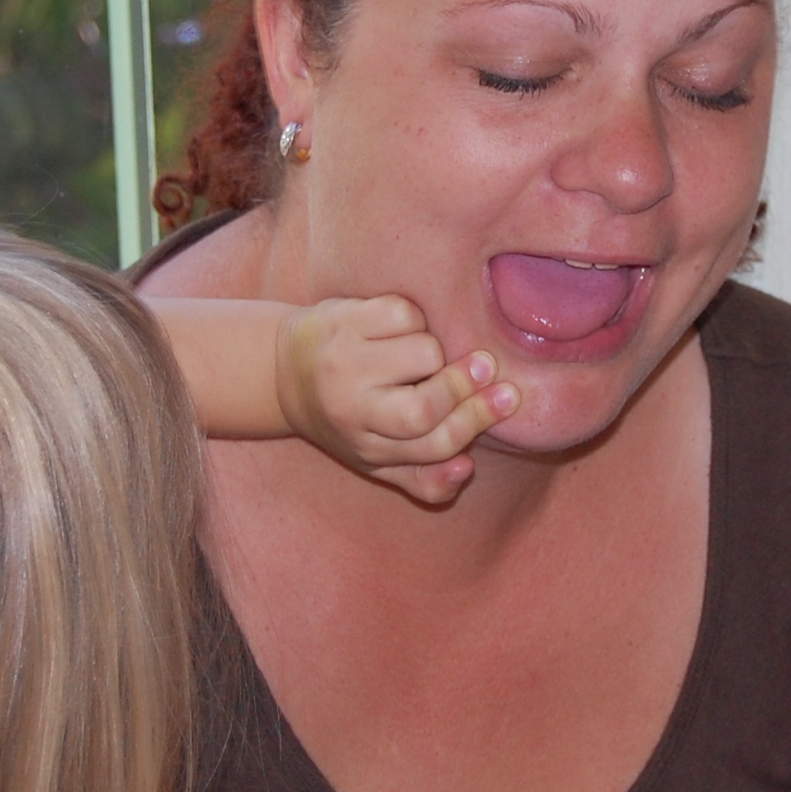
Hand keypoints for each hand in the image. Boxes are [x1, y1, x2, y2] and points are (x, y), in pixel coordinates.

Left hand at [279, 297, 517, 504]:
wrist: (282, 372)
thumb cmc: (347, 417)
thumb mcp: (377, 459)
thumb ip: (424, 478)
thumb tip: (467, 470)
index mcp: (365, 446)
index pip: (431, 443)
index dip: (474, 422)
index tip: (508, 398)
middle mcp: (350, 409)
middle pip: (423, 407)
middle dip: (462, 386)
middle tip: (486, 366)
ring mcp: (344, 362)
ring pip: (421, 351)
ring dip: (435, 347)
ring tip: (423, 353)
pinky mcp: (342, 320)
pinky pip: (402, 313)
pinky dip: (414, 316)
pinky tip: (403, 327)